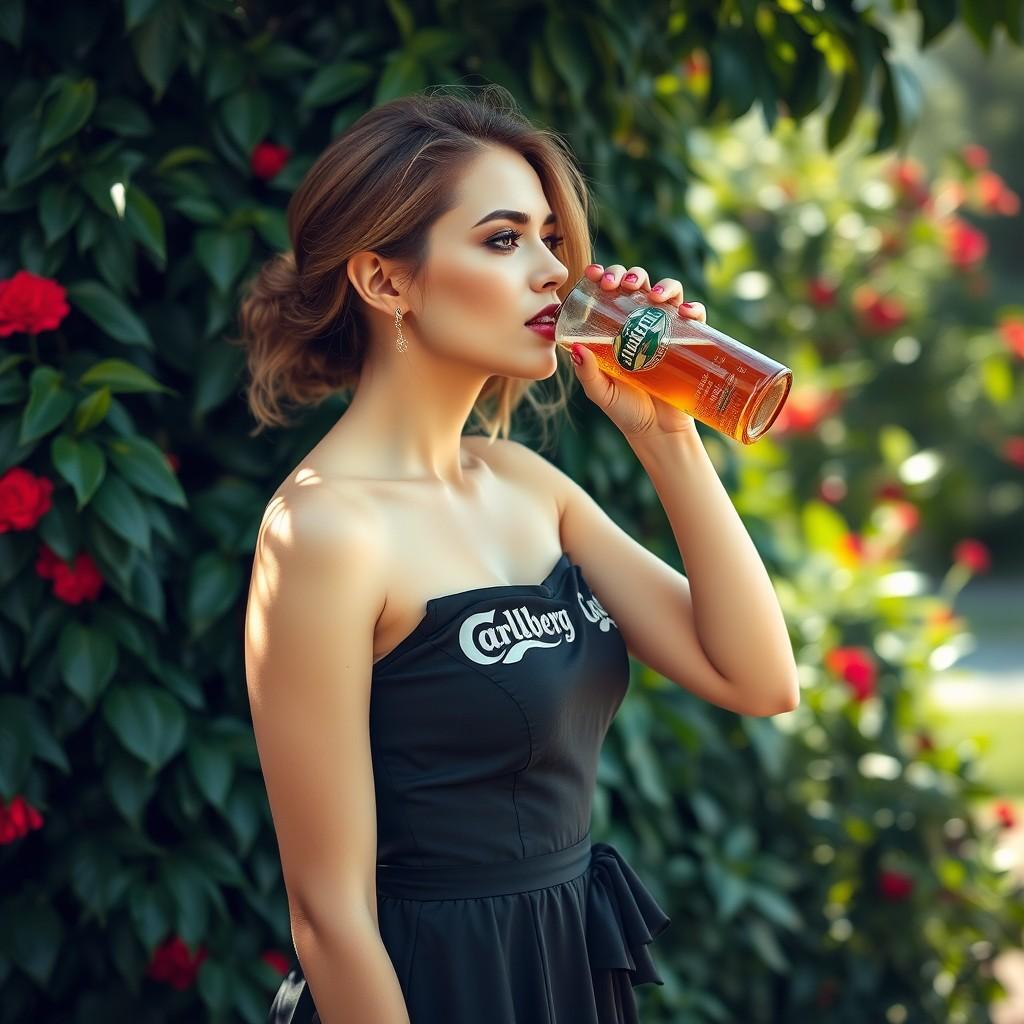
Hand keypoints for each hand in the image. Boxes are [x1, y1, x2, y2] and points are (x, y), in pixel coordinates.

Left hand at [570, 264, 706, 441]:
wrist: (657, 431)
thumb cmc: (626, 410)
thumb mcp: (601, 392)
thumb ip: (587, 373)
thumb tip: (577, 350)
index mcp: (616, 328)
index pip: (610, 293)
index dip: (603, 276)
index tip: (594, 274)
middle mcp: (642, 323)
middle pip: (638, 285)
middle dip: (629, 275)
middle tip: (620, 285)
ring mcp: (667, 329)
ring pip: (667, 292)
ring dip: (662, 284)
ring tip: (653, 295)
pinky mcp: (690, 341)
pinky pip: (694, 316)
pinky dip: (692, 308)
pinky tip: (684, 312)